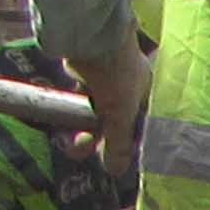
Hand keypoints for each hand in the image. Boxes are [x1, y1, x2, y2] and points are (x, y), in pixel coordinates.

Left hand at [62, 47, 150, 175]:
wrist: (93, 37)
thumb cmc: (118, 76)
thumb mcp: (120, 114)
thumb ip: (118, 144)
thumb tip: (116, 172)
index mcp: (146, 94)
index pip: (136, 126)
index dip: (122, 144)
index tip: (106, 159)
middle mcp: (129, 84)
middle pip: (112, 119)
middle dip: (94, 137)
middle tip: (75, 150)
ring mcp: (106, 76)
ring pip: (94, 108)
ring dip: (80, 124)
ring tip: (65, 139)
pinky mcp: (84, 68)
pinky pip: (79, 94)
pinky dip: (73, 106)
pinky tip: (63, 115)